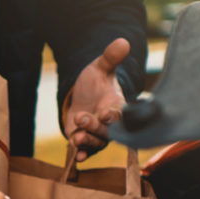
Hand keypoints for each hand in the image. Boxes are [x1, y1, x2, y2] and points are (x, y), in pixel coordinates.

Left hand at [61, 37, 129, 162]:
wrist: (81, 97)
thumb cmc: (95, 83)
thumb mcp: (99, 68)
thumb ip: (110, 58)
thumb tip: (123, 41)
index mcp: (117, 106)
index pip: (121, 114)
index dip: (114, 116)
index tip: (106, 113)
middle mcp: (111, 124)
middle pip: (108, 131)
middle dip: (95, 127)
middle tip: (83, 119)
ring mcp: (98, 135)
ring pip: (97, 143)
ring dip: (87, 141)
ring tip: (76, 136)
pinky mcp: (85, 142)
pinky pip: (86, 152)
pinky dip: (82, 155)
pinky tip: (77, 157)